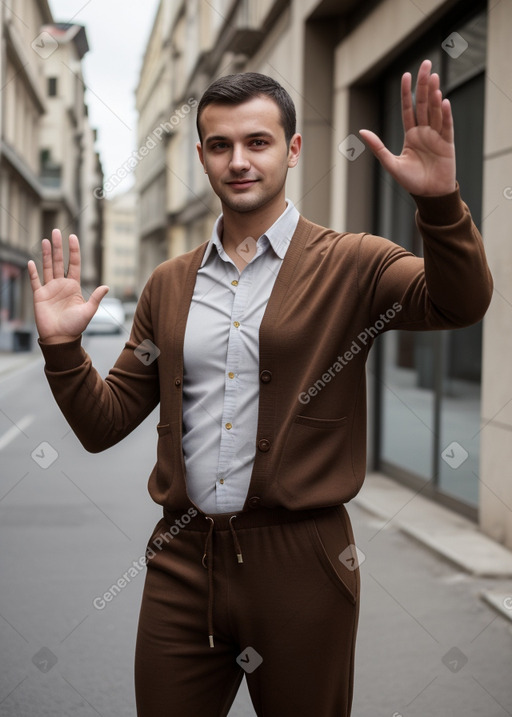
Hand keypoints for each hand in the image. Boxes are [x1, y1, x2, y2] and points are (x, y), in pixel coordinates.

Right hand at [27, 229, 108, 342]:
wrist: (61, 338)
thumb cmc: (76, 326)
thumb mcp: (88, 311)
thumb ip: (95, 298)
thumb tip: (107, 286)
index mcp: (74, 286)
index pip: (73, 264)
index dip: (73, 251)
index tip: (72, 237)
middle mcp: (61, 285)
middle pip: (59, 261)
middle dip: (58, 247)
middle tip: (56, 231)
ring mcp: (50, 289)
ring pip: (47, 267)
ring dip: (45, 254)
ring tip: (45, 240)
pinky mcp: (39, 296)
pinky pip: (35, 281)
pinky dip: (33, 272)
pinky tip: (31, 262)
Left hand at [359, 59, 455, 196]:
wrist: (429, 195)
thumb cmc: (411, 181)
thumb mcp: (391, 163)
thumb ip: (378, 147)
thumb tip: (361, 131)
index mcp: (411, 135)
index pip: (409, 109)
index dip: (407, 92)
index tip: (406, 74)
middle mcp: (425, 132)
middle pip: (424, 104)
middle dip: (424, 85)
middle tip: (425, 65)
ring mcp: (437, 136)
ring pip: (435, 111)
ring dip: (434, 95)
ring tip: (433, 77)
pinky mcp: (448, 144)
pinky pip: (446, 126)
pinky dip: (445, 115)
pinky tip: (443, 102)